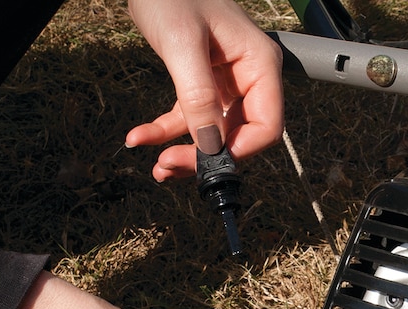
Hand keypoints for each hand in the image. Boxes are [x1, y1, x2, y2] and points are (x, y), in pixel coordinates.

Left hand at [125, 0, 283, 179]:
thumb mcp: (183, 44)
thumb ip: (199, 97)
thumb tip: (211, 147)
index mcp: (258, 66)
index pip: (266, 126)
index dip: (239, 152)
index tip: (206, 163)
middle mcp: (247, 80)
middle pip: (237, 137)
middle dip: (205, 158)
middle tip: (168, 165)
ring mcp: (224, 86)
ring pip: (211, 136)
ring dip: (184, 153)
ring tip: (156, 166)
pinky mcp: (199, 87)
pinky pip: (187, 120)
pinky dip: (164, 133)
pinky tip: (140, 137)